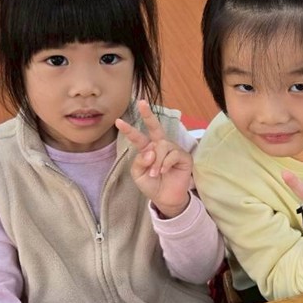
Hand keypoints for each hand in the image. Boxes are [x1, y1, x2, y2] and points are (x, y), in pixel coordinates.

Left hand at [115, 100, 191, 218]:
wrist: (165, 198)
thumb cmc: (152, 185)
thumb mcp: (138, 174)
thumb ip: (140, 161)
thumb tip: (151, 151)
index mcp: (148, 149)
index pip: (137, 137)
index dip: (128, 129)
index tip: (118, 121)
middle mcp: (160, 146)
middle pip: (155, 127)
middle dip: (148, 115)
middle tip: (141, 103)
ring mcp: (173, 150)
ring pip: (162, 146)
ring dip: (157, 162)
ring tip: (155, 174)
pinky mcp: (184, 156)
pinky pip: (172, 154)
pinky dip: (165, 164)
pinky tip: (164, 172)